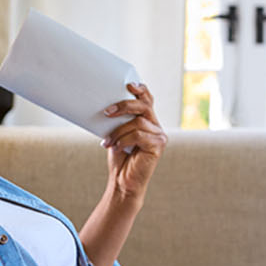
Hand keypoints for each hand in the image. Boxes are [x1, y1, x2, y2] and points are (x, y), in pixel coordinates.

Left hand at [101, 82, 166, 199]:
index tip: (128, 85)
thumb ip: (118, 119)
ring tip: (108, 142)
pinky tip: (117, 148)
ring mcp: (159, 136)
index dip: (140, 89)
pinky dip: (124, 140)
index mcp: (147, 120)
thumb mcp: (116, 133)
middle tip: (107, 112)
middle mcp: (156, 126)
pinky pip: (139, 135)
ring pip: (137, 122)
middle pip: (144, 106)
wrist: (122, 181)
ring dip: (118, 131)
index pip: (147, 99)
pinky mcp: (158, 145)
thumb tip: (106, 104)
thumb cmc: (119, 157)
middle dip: (124, 105)